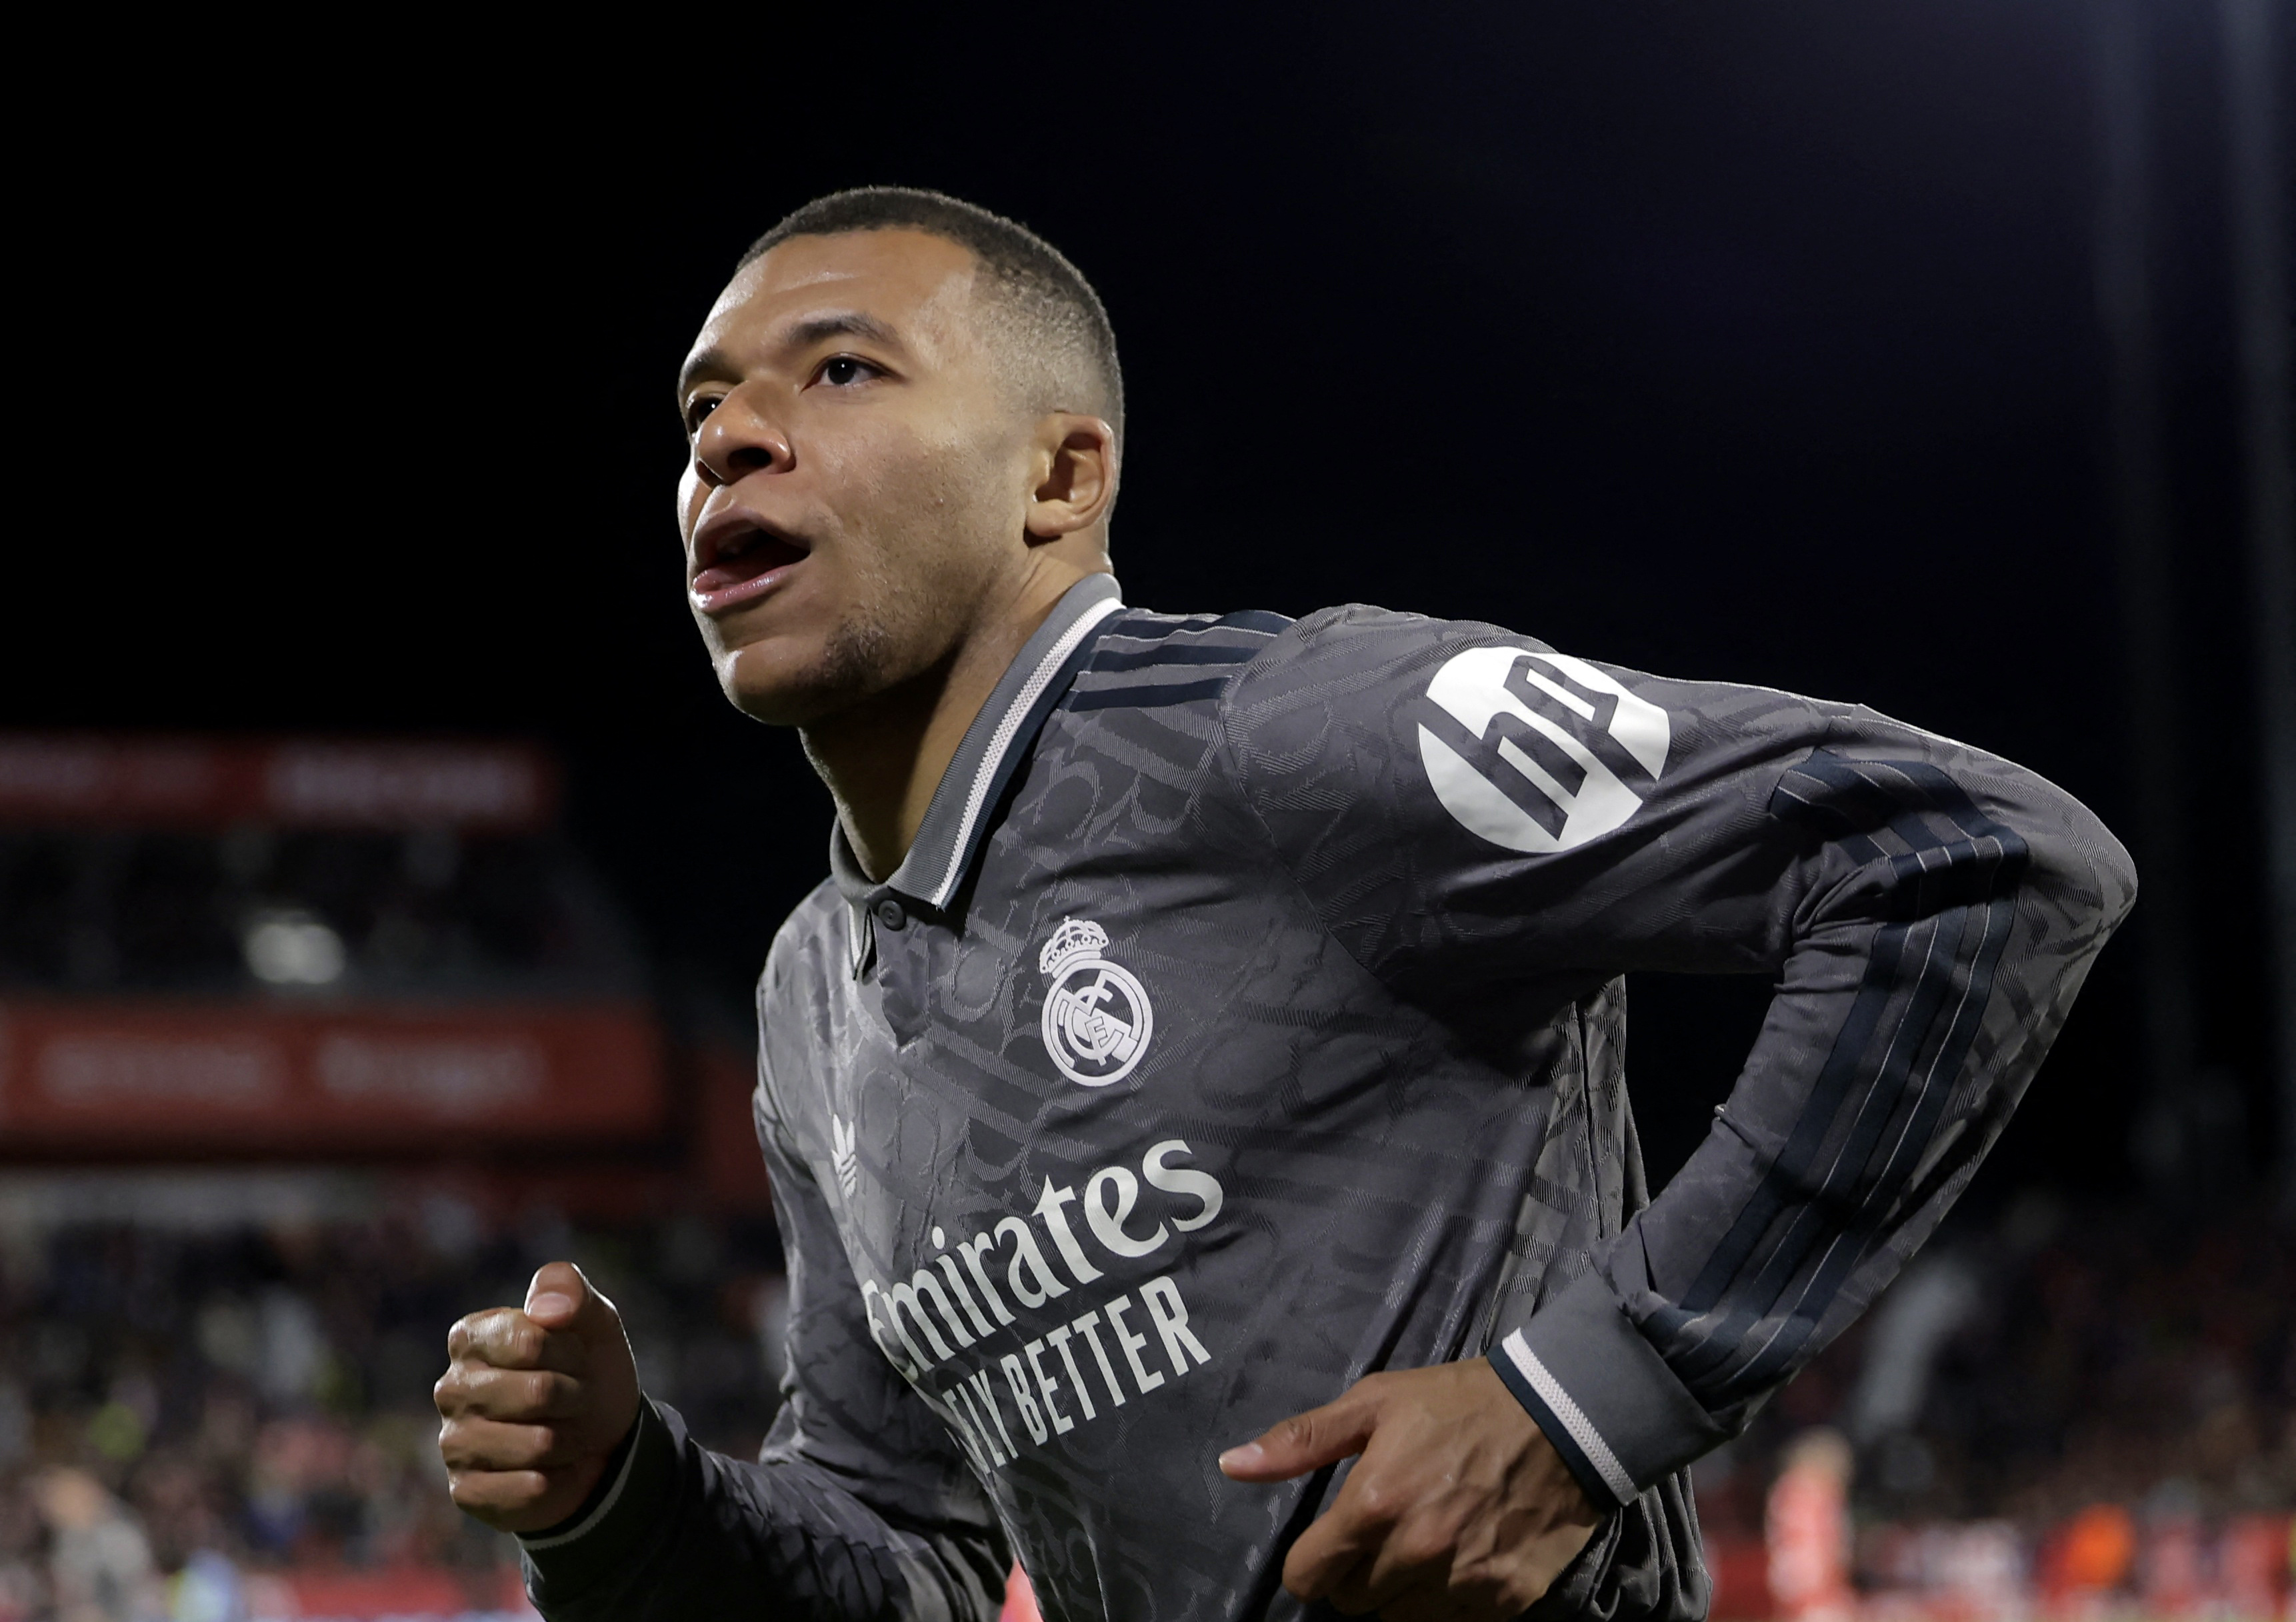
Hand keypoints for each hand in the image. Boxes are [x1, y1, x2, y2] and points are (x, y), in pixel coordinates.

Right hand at [435, 1261, 642, 1533]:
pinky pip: (528, 1488)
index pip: (531, 1340)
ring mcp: (453, 1442)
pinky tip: (553, 1469)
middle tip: (576, 1398)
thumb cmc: (588, 1371)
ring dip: (571, 1439)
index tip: (575, 1358)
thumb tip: (544, 1310)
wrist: (603, 1440)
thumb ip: (568, 1290)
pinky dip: (560, 1479)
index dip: (571, 1353)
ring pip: (538, 1443)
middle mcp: (451, 1388)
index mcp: (470, 1337)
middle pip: (538, 1393)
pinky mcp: (467, 1491)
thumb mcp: (593, 1321)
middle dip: (576, 1397)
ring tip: (564, 1432)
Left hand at [1219, 1360, 1602, 1621]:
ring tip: (1424, 1543)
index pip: (1308, 1578)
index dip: (1311, 1562)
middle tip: (1384, 1532)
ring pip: (1399, 1620)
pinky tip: (1462, 1556)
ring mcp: (1461, 1583)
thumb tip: (1232, 1466)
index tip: (1329, 1542)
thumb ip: (1301, 1441)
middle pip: (1352, 1604)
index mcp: (1373, 1506)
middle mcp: (1413, 1554)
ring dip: (1400, 1591)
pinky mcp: (1503, 1601)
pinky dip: (1448, 1601)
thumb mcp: (1375, 1403)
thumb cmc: (1458, 1404)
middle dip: (1357, 1573)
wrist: (1562, 1416)